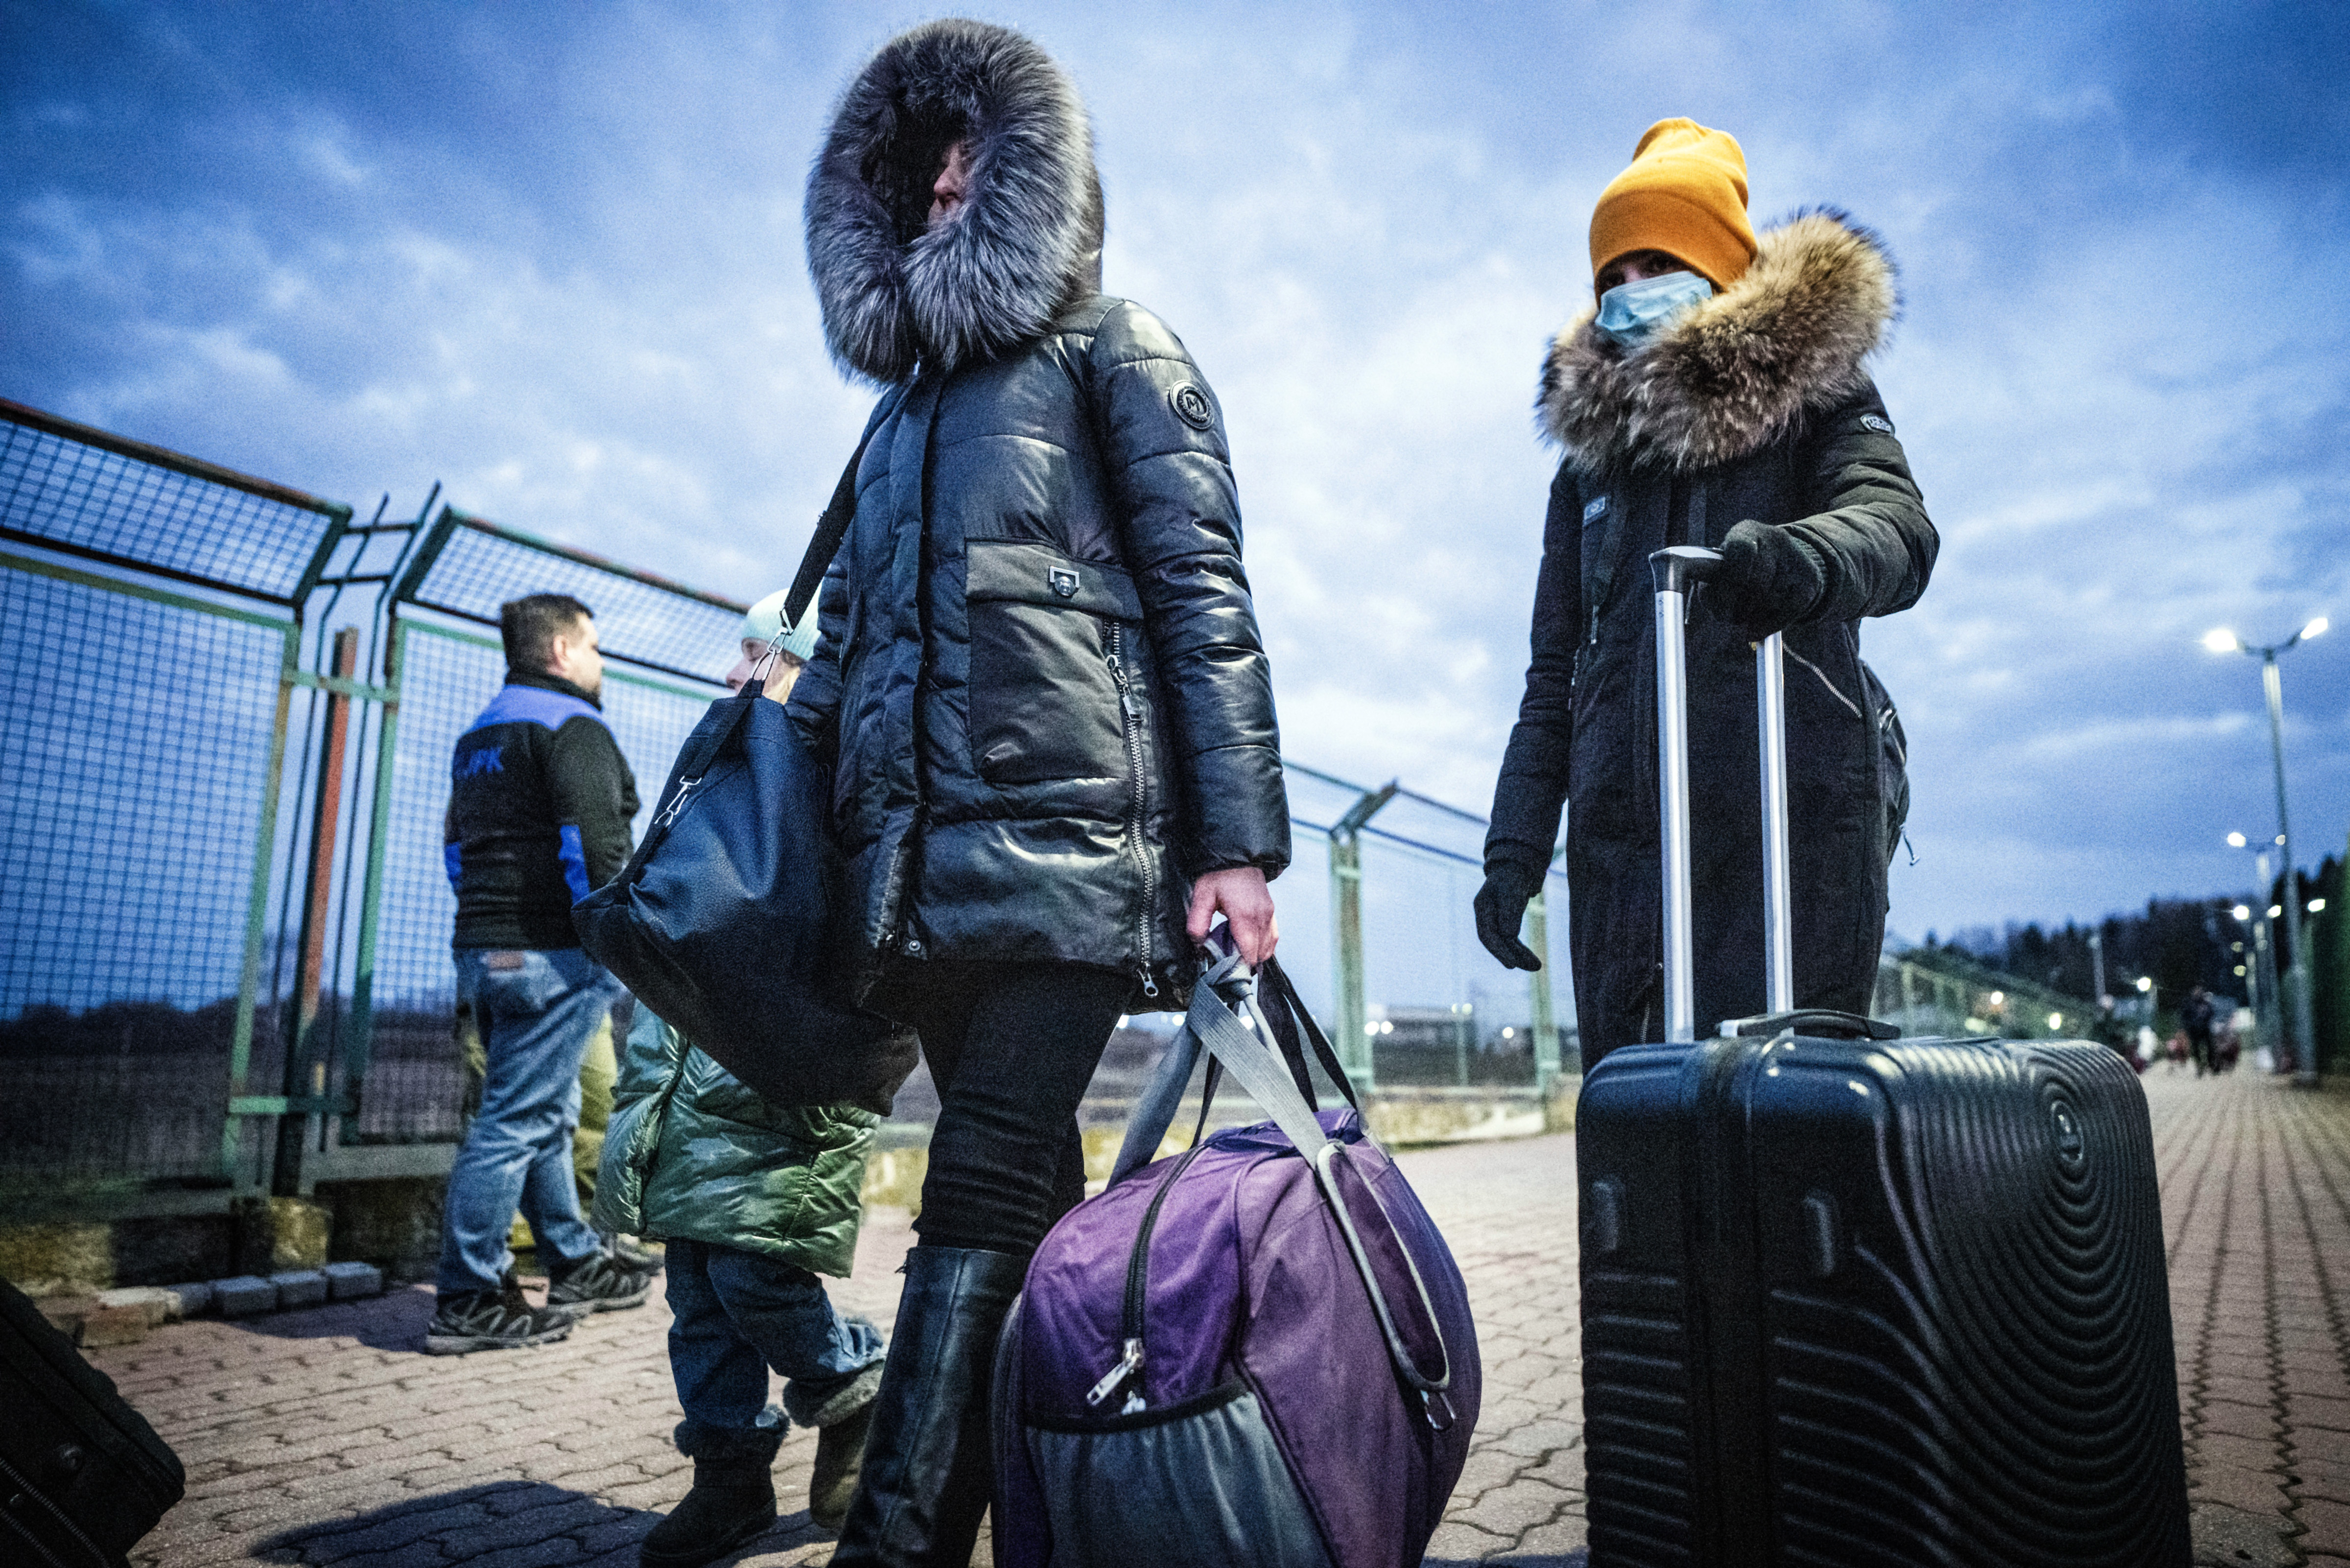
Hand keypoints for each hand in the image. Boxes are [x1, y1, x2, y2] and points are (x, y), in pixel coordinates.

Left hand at [1188, 866, 1277, 967]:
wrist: (1237, 856)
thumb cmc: (1219, 875)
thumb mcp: (1201, 897)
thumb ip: (1197, 924)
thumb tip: (1199, 947)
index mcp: (1245, 916)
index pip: (1249, 955)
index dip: (1238, 966)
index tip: (1224, 968)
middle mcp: (1262, 918)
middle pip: (1259, 955)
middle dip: (1243, 962)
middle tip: (1226, 960)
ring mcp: (1270, 915)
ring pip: (1268, 949)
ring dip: (1253, 955)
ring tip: (1235, 952)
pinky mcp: (1272, 912)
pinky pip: (1273, 938)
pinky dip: (1262, 947)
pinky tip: (1248, 945)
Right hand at [1473, 865, 1543, 970]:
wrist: (1517, 866)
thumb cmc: (1514, 876)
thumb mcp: (1513, 891)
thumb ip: (1510, 912)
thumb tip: (1508, 936)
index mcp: (1482, 907)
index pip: (1487, 934)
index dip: (1498, 951)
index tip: (1512, 964)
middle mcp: (1485, 916)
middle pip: (1495, 942)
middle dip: (1511, 956)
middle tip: (1531, 967)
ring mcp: (1495, 919)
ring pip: (1505, 943)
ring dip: (1519, 955)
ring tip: (1537, 967)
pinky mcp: (1505, 922)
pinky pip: (1512, 939)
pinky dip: (1521, 949)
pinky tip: (1531, 960)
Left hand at [1709, 519, 1825, 635]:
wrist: (1783, 562)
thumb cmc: (1741, 570)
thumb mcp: (1722, 570)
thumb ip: (1713, 587)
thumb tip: (1721, 610)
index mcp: (1747, 532)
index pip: (1741, 552)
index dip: (1728, 585)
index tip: (1722, 609)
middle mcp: (1775, 538)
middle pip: (1756, 582)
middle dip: (1741, 607)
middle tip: (1733, 618)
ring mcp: (1796, 557)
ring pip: (1772, 599)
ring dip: (1756, 616)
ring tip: (1747, 616)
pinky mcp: (1811, 578)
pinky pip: (1791, 610)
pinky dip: (1772, 623)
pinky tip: (1761, 627)